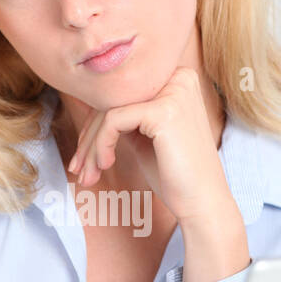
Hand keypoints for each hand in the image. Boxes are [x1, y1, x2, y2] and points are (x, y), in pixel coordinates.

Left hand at [66, 67, 250, 281]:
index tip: (82, 153)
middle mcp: (178, 77)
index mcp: (176, 79)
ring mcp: (173, 92)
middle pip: (113, 99)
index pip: (122, 92)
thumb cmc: (175, 174)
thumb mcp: (144, 135)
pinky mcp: (163, 110)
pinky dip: (100, 146)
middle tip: (78, 168)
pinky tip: (105, 166)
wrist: (203, 203)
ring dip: (90, 146)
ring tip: (87, 175)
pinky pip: (112, 121)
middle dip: (88, 136)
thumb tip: (85, 102)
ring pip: (108, 110)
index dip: (95, 122)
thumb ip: (123, 114)